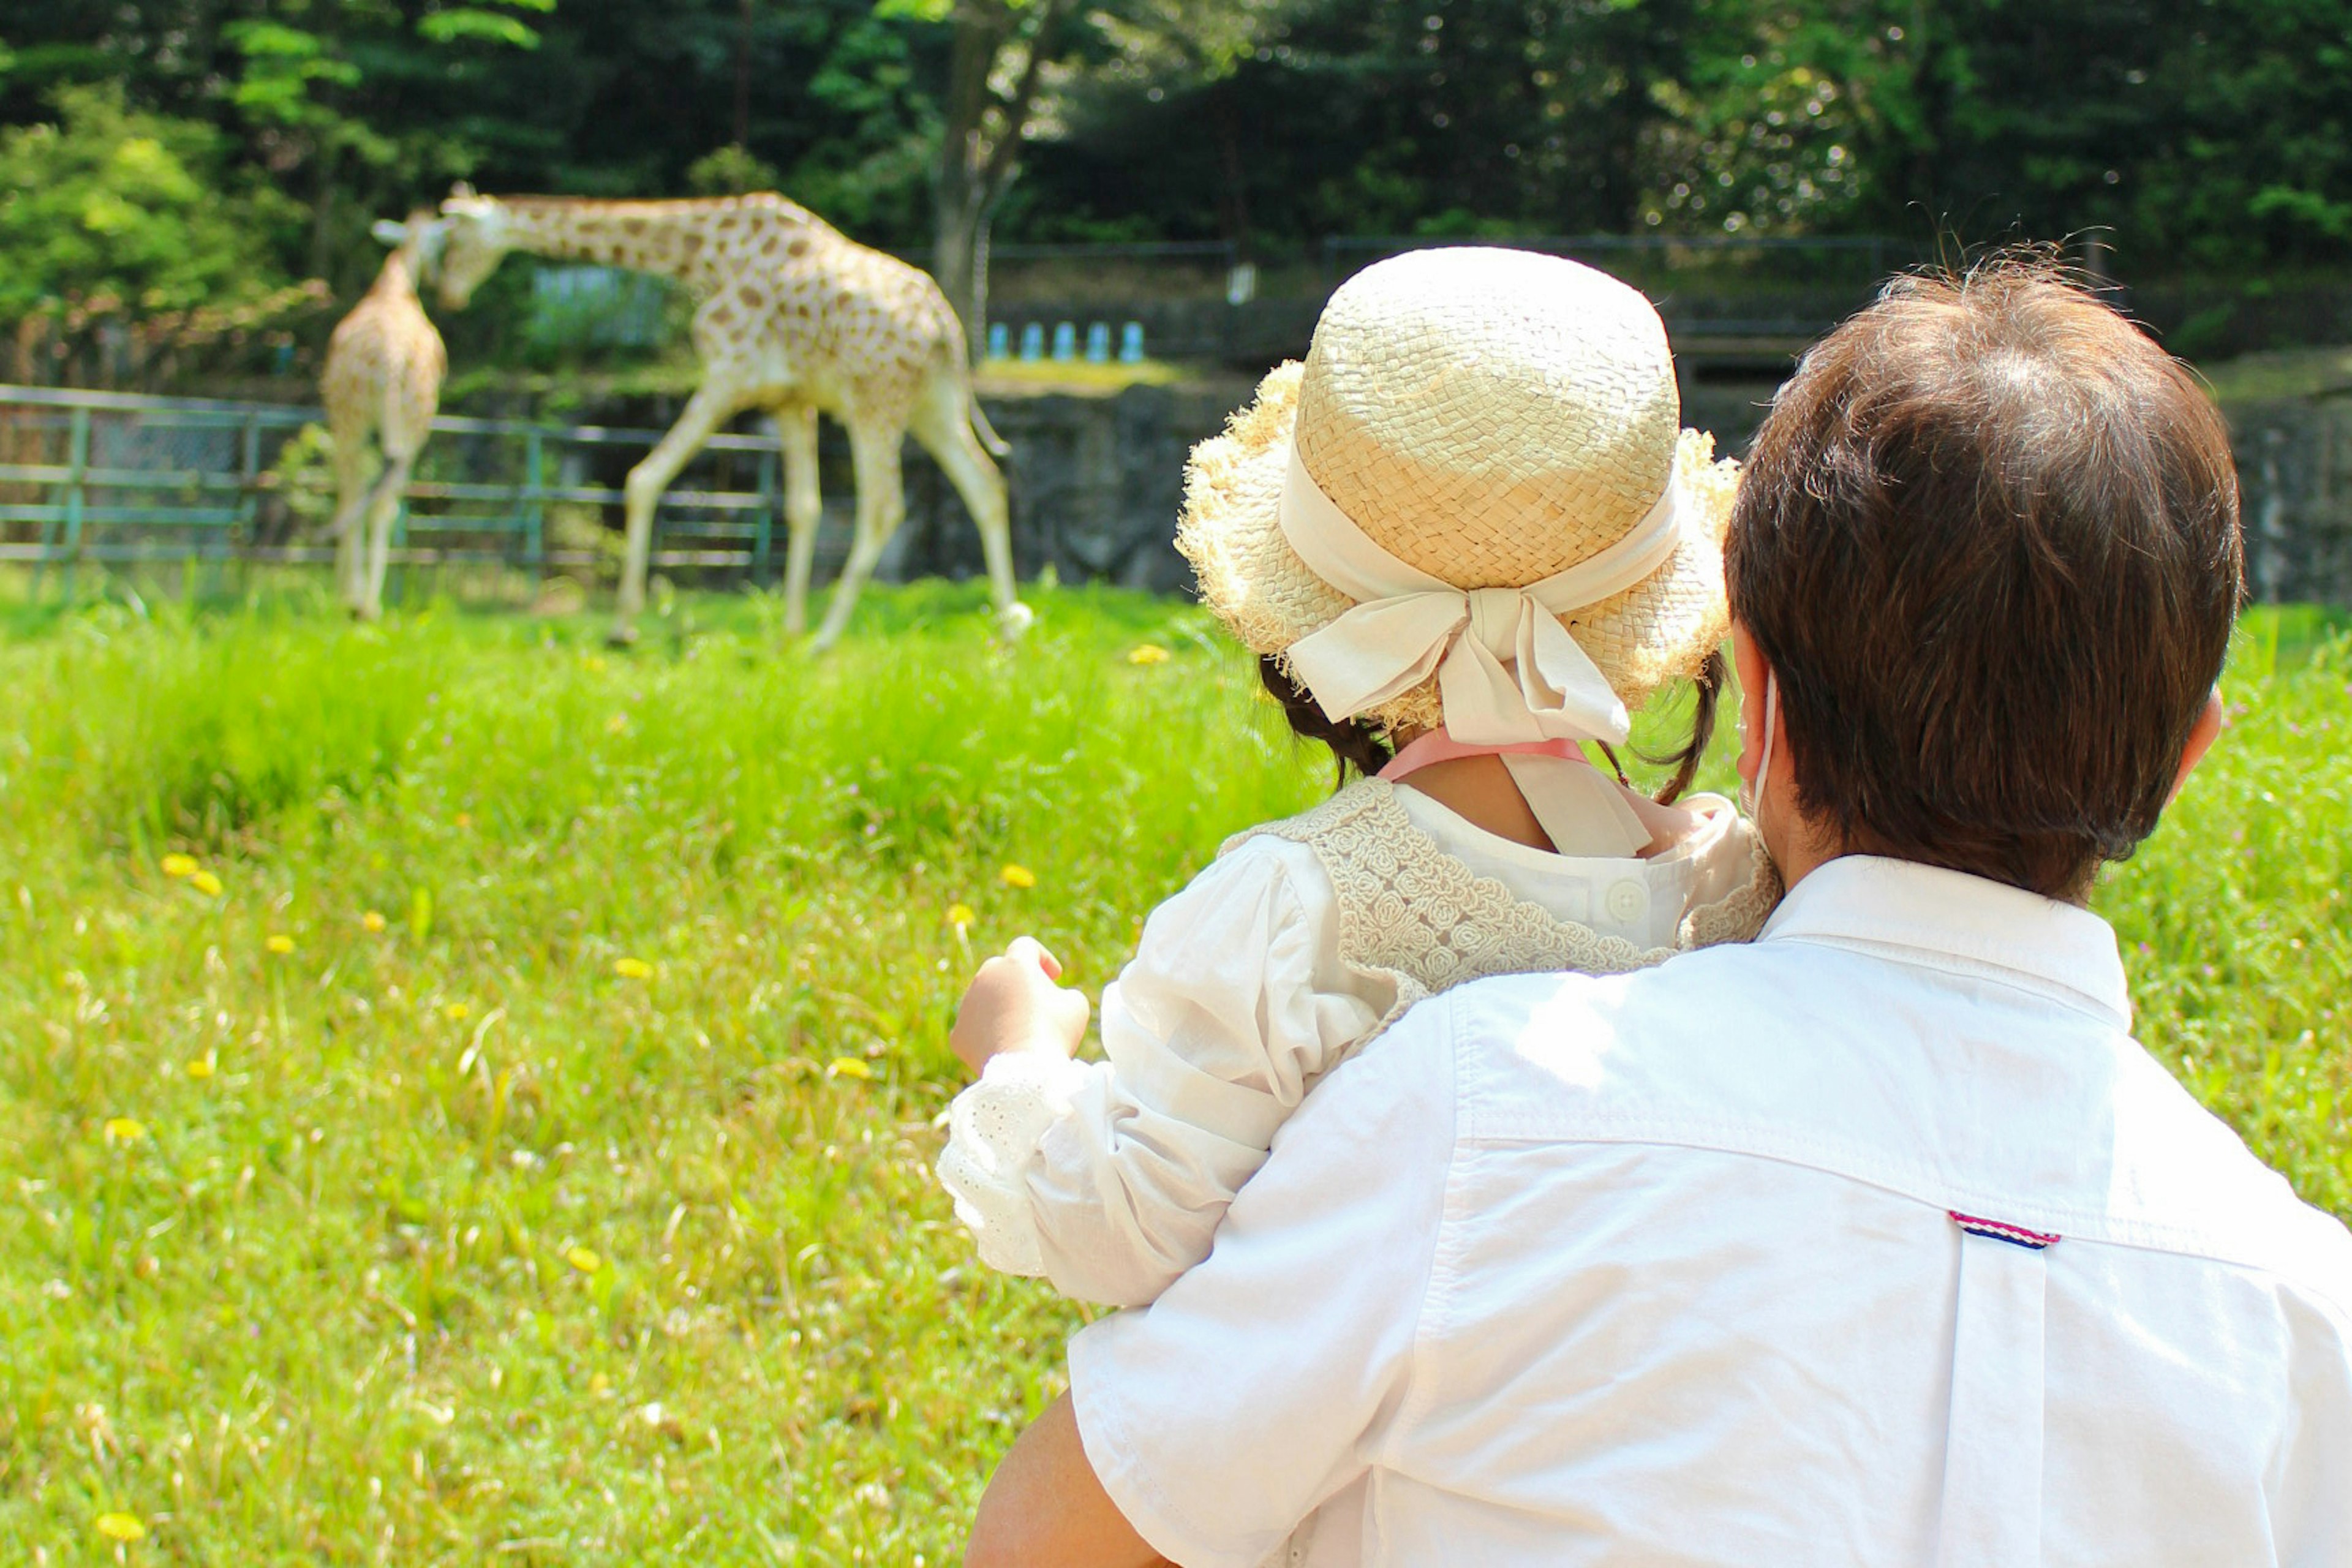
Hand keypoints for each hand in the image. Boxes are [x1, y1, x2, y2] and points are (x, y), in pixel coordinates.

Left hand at [950, 936, 1090, 1076]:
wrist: (1024, 1072)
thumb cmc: (1054, 1032)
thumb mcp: (1076, 1006)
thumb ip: (1065, 994)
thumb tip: (1053, 999)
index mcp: (1015, 964)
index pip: (1026, 947)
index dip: (1043, 959)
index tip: (1054, 977)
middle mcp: (985, 977)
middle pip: (1002, 971)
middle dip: (1019, 982)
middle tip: (1036, 1004)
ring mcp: (968, 1005)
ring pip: (985, 1000)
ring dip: (1001, 1008)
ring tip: (1022, 1031)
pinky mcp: (959, 1033)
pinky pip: (975, 1028)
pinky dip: (988, 1034)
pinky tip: (1005, 1048)